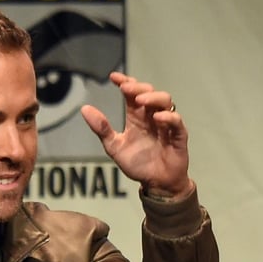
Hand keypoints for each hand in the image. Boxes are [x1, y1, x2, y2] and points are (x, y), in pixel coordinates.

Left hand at [80, 72, 191, 198]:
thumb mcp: (114, 147)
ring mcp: (166, 124)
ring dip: (153, 97)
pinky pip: (177, 121)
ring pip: (165, 100)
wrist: (156, 184)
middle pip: (149, 91)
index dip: (125, 81)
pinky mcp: (178, 136)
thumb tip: (85, 109)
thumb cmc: (138, 164)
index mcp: (136, 116)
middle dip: (138, 87)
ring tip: (140, 100)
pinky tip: (157, 117)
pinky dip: (168, 116)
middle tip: (126, 88)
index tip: (114, 77)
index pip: (132, 93)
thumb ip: (102, 128)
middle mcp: (151, 116)